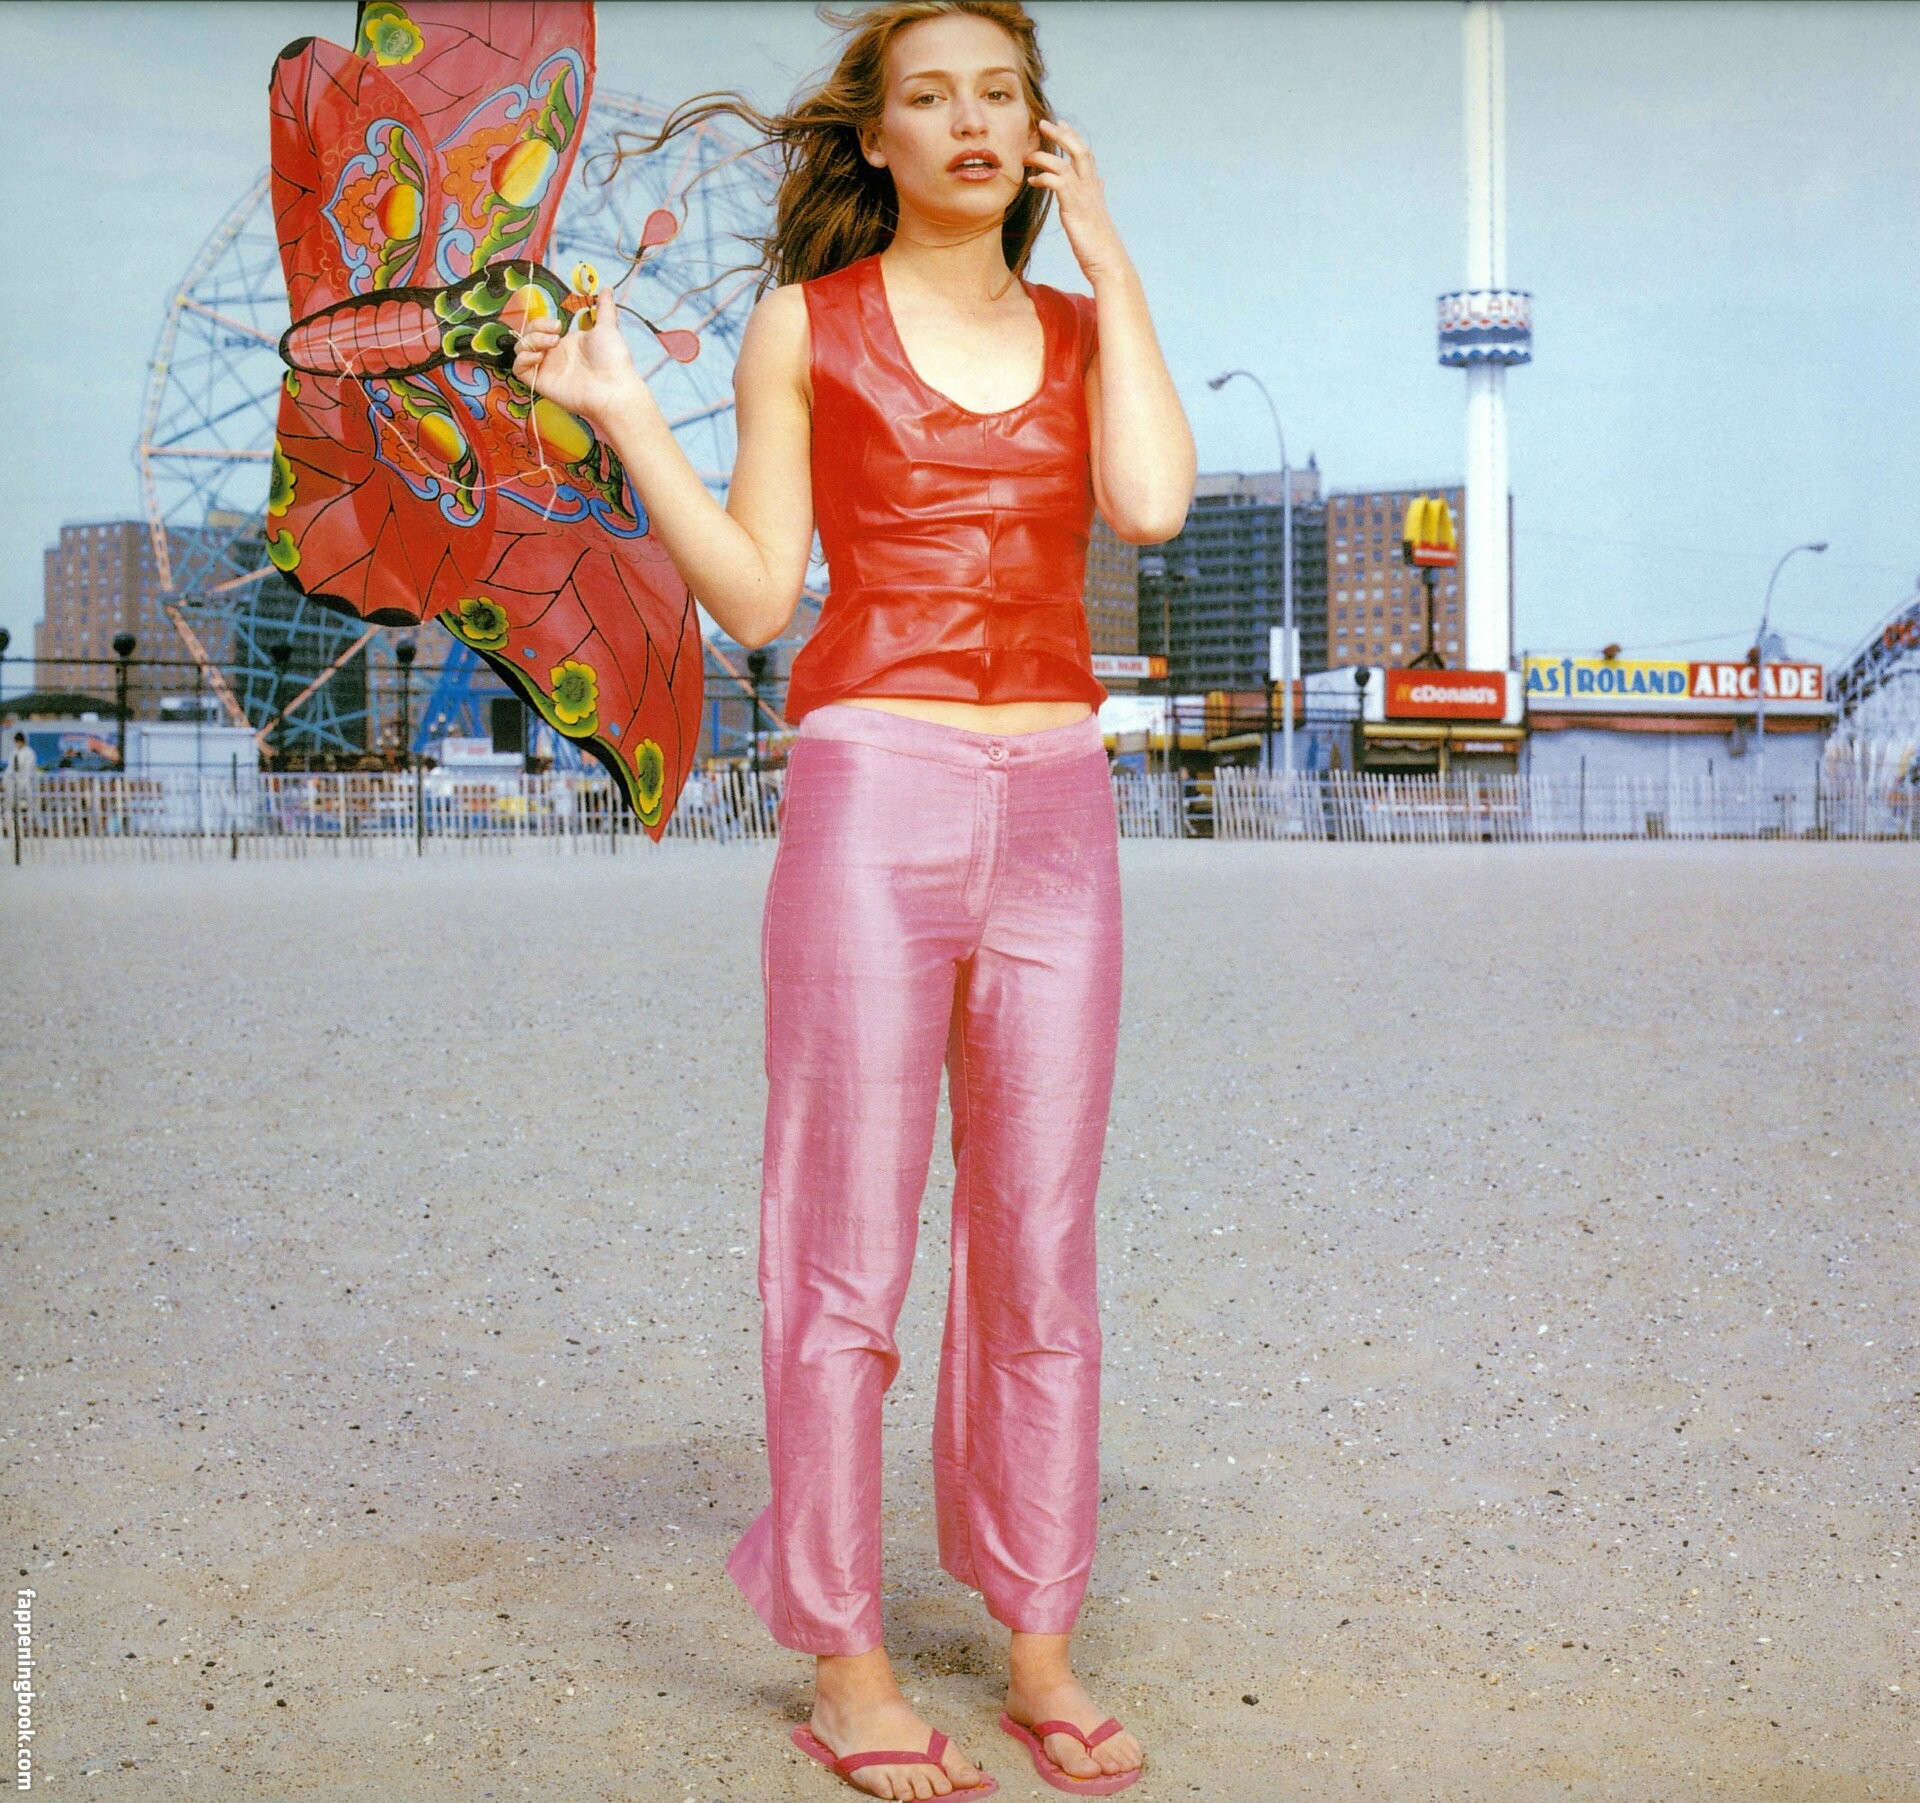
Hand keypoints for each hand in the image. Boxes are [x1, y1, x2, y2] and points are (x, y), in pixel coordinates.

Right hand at [510, 306, 645, 429]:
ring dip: (530, 341)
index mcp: (565, 343)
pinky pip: (519, 369)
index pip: (540, 327)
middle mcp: (553, 355)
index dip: (541, 321)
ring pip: (520, 349)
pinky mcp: (540, 383)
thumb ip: (604, 308)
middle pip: (527, 335)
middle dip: (535, 328)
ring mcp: (546, 369)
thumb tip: (606, 288)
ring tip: (552, 344)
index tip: (558, 324)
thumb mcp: (607, 327)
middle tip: (556, 333)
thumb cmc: (612, 359)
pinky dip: (523, 359)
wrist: (613, 387)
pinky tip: (539, 357)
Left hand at [1023, 118, 1128, 282]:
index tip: (1060, 124)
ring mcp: (1084, 197)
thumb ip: (1096, 195)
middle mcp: (1091, 188)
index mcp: (1095, 188)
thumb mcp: (1097, 214)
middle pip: (1079, 149)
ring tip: (1027, 156)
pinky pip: (1057, 182)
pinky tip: (1032, 181)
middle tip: (1043, 123)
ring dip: (1044, 155)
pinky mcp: (1074, 208)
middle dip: (1061, 133)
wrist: (1109, 263)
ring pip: (1065, 162)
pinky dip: (1043, 177)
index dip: (1073, 136)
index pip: (1085, 153)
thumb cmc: (1100, 244)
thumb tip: (1100, 182)